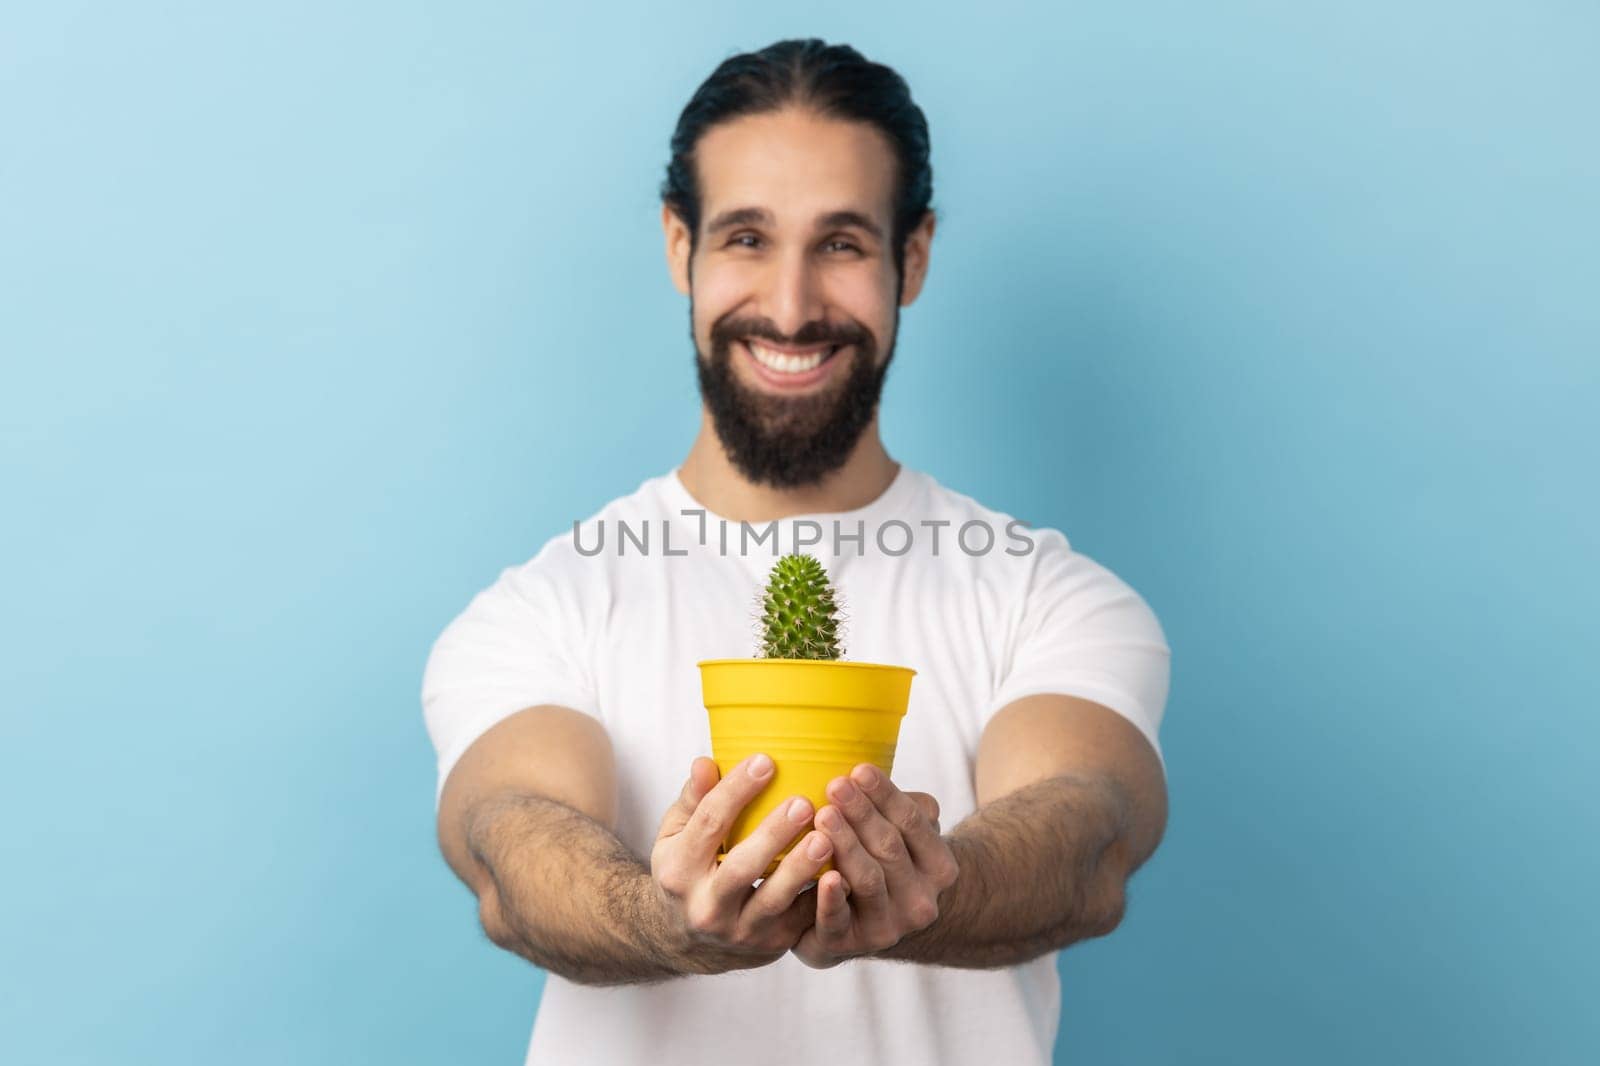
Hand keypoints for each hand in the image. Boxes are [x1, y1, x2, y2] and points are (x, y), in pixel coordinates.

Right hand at [649, 754, 836, 974]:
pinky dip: (823, 894)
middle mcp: (706, 906)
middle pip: (741, 868)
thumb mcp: (676, 838)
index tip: (765, 761)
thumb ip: (693, 800)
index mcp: (678, 870)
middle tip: (803, 803)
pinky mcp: (771, 945)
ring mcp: (739, 931)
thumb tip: (706, 762)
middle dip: (774, 835)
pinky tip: (844, 868)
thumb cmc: (687, 873)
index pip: (708, 824)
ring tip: (826, 838)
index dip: (736, 791)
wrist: (687, 942)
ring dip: (803, 868)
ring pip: (774, 900)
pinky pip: (802, 919)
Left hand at [791, 764, 959, 968]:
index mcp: (939, 868)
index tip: (859, 769)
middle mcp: (921, 901)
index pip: (912, 822)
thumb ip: (901, 807)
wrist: (869, 927)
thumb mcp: (903, 836)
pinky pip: (839, 921)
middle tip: (835, 785)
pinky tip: (824, 877)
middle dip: (861, 813)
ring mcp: (887, 927)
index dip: (885, 795)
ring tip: (823, 815)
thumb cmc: (883, 864)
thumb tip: (877, 774)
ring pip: (868, 880)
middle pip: (889, 848)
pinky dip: (832, 898)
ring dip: (846, 844)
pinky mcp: (849, 945)